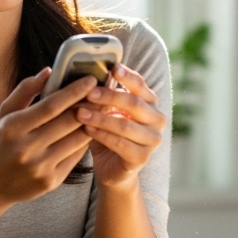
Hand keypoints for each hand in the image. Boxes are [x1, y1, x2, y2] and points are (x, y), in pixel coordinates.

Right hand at [0, 69, 96, 210]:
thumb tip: (49, 71)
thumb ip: (25, 91)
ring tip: (100, 109)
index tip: (90, 80)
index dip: (74, 92)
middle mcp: (26, 149)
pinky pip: (76, 157)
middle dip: (88, 105)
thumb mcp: (4, 114)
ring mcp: (40, 167)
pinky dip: (84, 142)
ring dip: (91, 123)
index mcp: (12, 128)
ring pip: (76, 140)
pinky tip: (89, 130)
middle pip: (68, 122)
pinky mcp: (51, 182)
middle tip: (101, 92)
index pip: (51, 106)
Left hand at [74, 63, 164, 188]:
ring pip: (125, 125)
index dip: (127, 76)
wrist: (112, 169)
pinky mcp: (142, 158)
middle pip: (134, 103)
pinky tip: (87, 130)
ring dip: (100, 118)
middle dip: (109, 96)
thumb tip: (89, 74)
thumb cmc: (108, 134)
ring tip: (80, 113)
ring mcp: (152, 140)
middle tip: (88, 93)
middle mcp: (157, 119)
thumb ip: (105, 96)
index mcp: (150, 103)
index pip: (141, 85)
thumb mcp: (107, 112)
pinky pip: (120, 144)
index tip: (112, 68)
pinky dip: (102, 136)